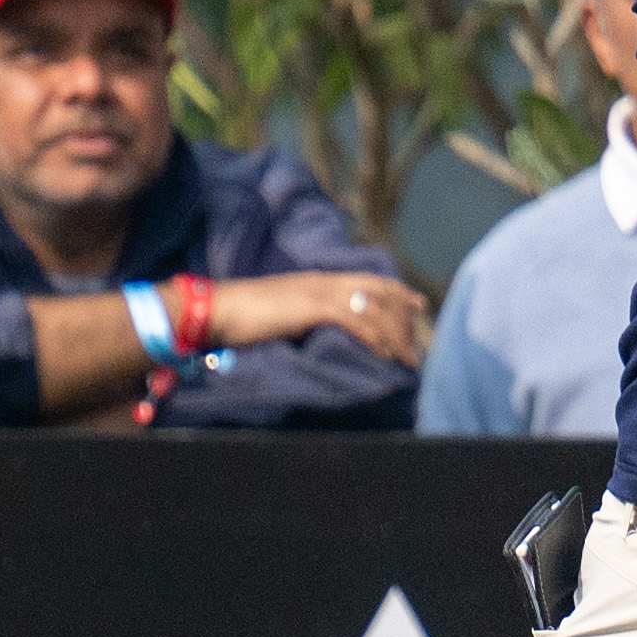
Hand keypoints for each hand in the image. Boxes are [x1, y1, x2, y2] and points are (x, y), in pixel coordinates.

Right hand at [217, 267, 434, 365]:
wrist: (218, 309)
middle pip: (378, 292)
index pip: (369, 280)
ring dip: (394, 334)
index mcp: (318, 280)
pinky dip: (374, 337)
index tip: (418, 304)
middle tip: (418, 342)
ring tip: (407, 357)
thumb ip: (308, 317)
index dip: (397, 291)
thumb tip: (325, 332)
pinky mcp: (312, 306)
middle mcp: (324, 280)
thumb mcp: (285, 314)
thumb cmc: (245, 316)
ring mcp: (318, 291)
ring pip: (372, 307)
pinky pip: (354, 320)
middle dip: (404, 317)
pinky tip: (384, 353)